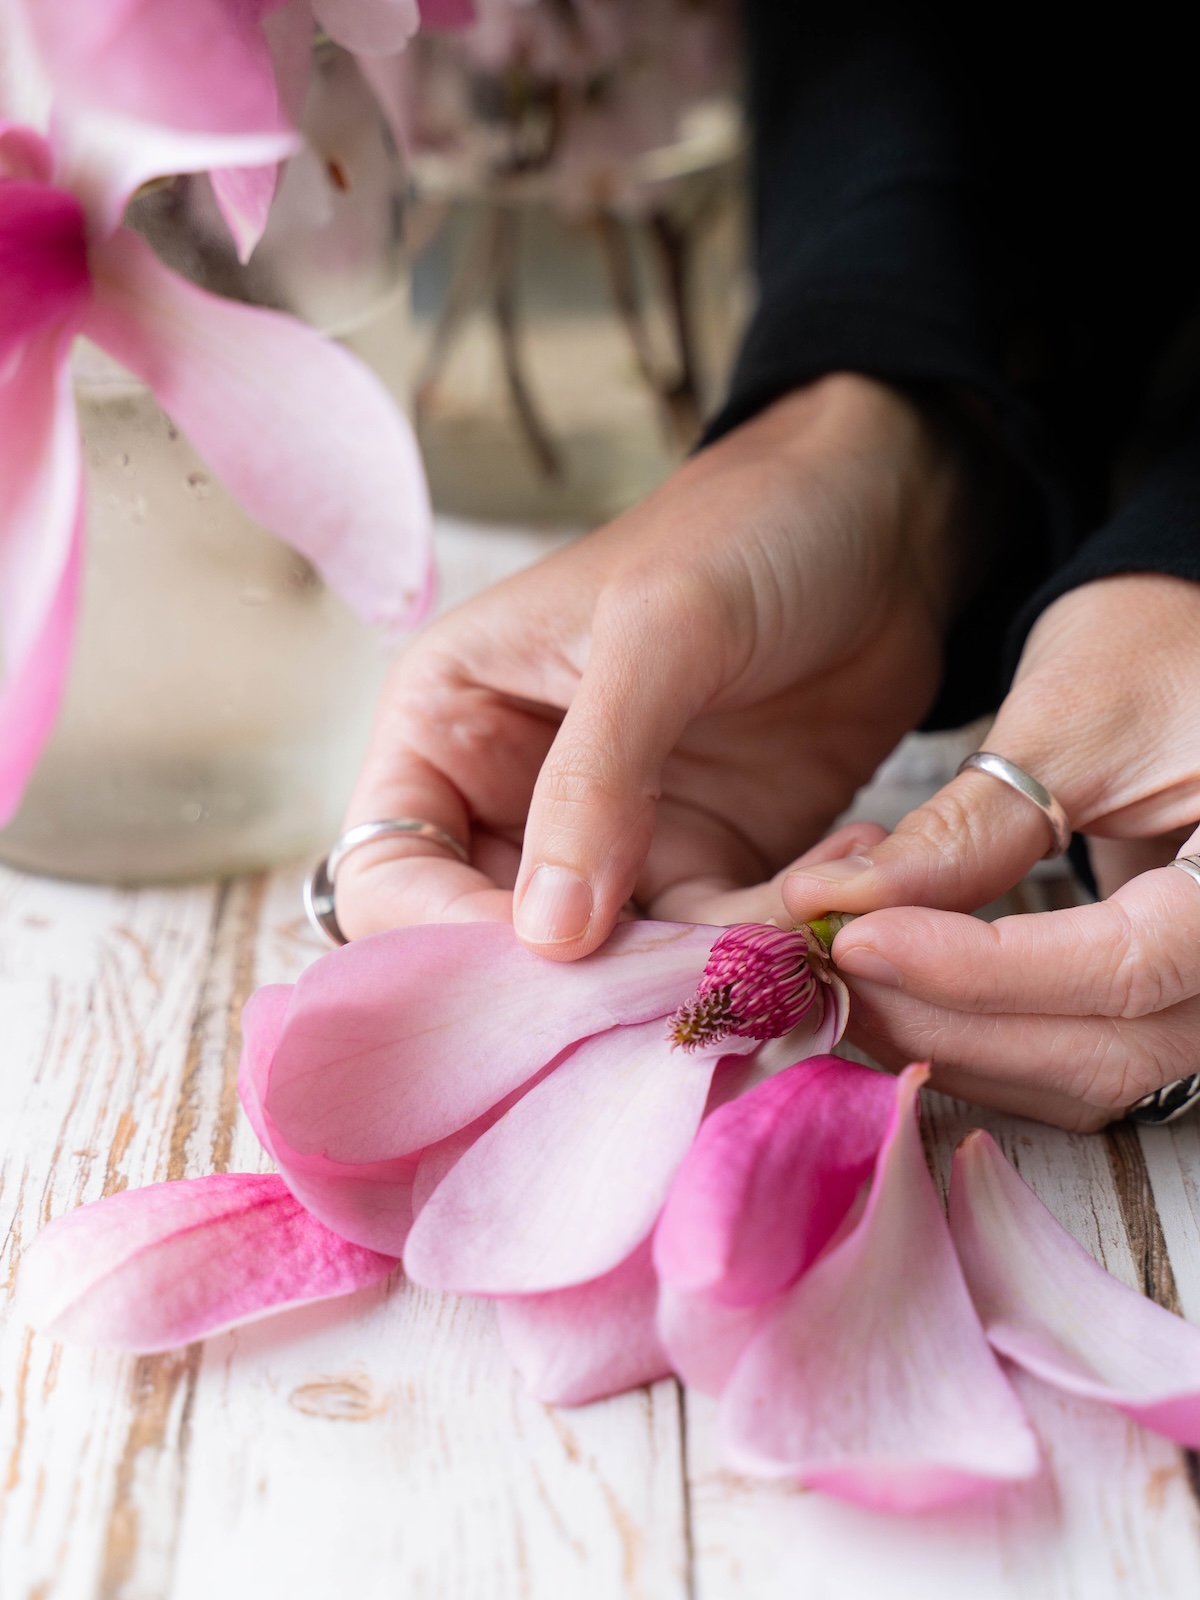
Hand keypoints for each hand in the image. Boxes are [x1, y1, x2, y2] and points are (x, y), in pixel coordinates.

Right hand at [335, 374, 971, 954]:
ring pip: (612, 965)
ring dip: (692, 971)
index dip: (444, 940)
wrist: (882, 518)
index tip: (547, 969)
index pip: (390, 873)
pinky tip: (830, 890)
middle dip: (577, 987)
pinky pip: (711, 943)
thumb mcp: (656, 634)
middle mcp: (512, 797)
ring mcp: (611, 841)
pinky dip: (767, 942)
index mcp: (449, 724)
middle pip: (492, 946)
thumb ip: (594, 782)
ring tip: (786, 926)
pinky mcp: (706, 862)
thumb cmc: (744, 533)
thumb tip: (547, 940)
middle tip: (675, 987)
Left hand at [782, 574, 1199, 1129]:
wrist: (1195, 650)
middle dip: (949, 1023)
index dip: (977, 970)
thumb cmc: (1156, 648)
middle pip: (1106, 1050)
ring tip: (851, 987)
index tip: (856, 940)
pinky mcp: (1174, 1006)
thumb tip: (834, 905)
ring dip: (958, 1048)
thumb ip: (968, 829)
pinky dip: (988, 1046)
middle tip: (831, 972)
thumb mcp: (1072, 719)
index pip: (1124, 965)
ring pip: (1090, 1079)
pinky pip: (1084, 1064)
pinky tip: (903, 1001)